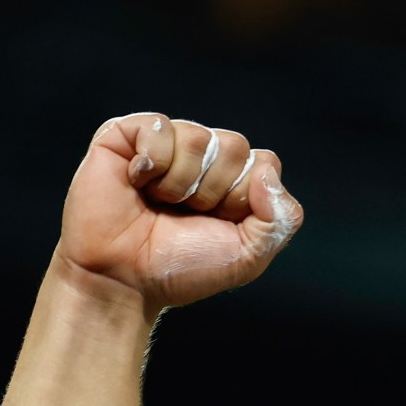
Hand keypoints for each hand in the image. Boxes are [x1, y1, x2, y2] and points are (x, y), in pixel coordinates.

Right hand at [55, 112, 301, 311]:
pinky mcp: (128, 135)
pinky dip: (152, 162)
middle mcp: (203, 158)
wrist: (125, 279)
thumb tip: (266, 171)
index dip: (244, 197)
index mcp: (235, 182)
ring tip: (159, 202)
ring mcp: (167, 144)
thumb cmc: (181, 268)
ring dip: (180, 183)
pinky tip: (137, 182)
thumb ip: (280, 219)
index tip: (219, 222)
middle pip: (235, 145)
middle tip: (185, 214)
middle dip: (213, 190)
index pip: (264, 162)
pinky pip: (159, 126)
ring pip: (198, 136)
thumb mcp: (248, 256)